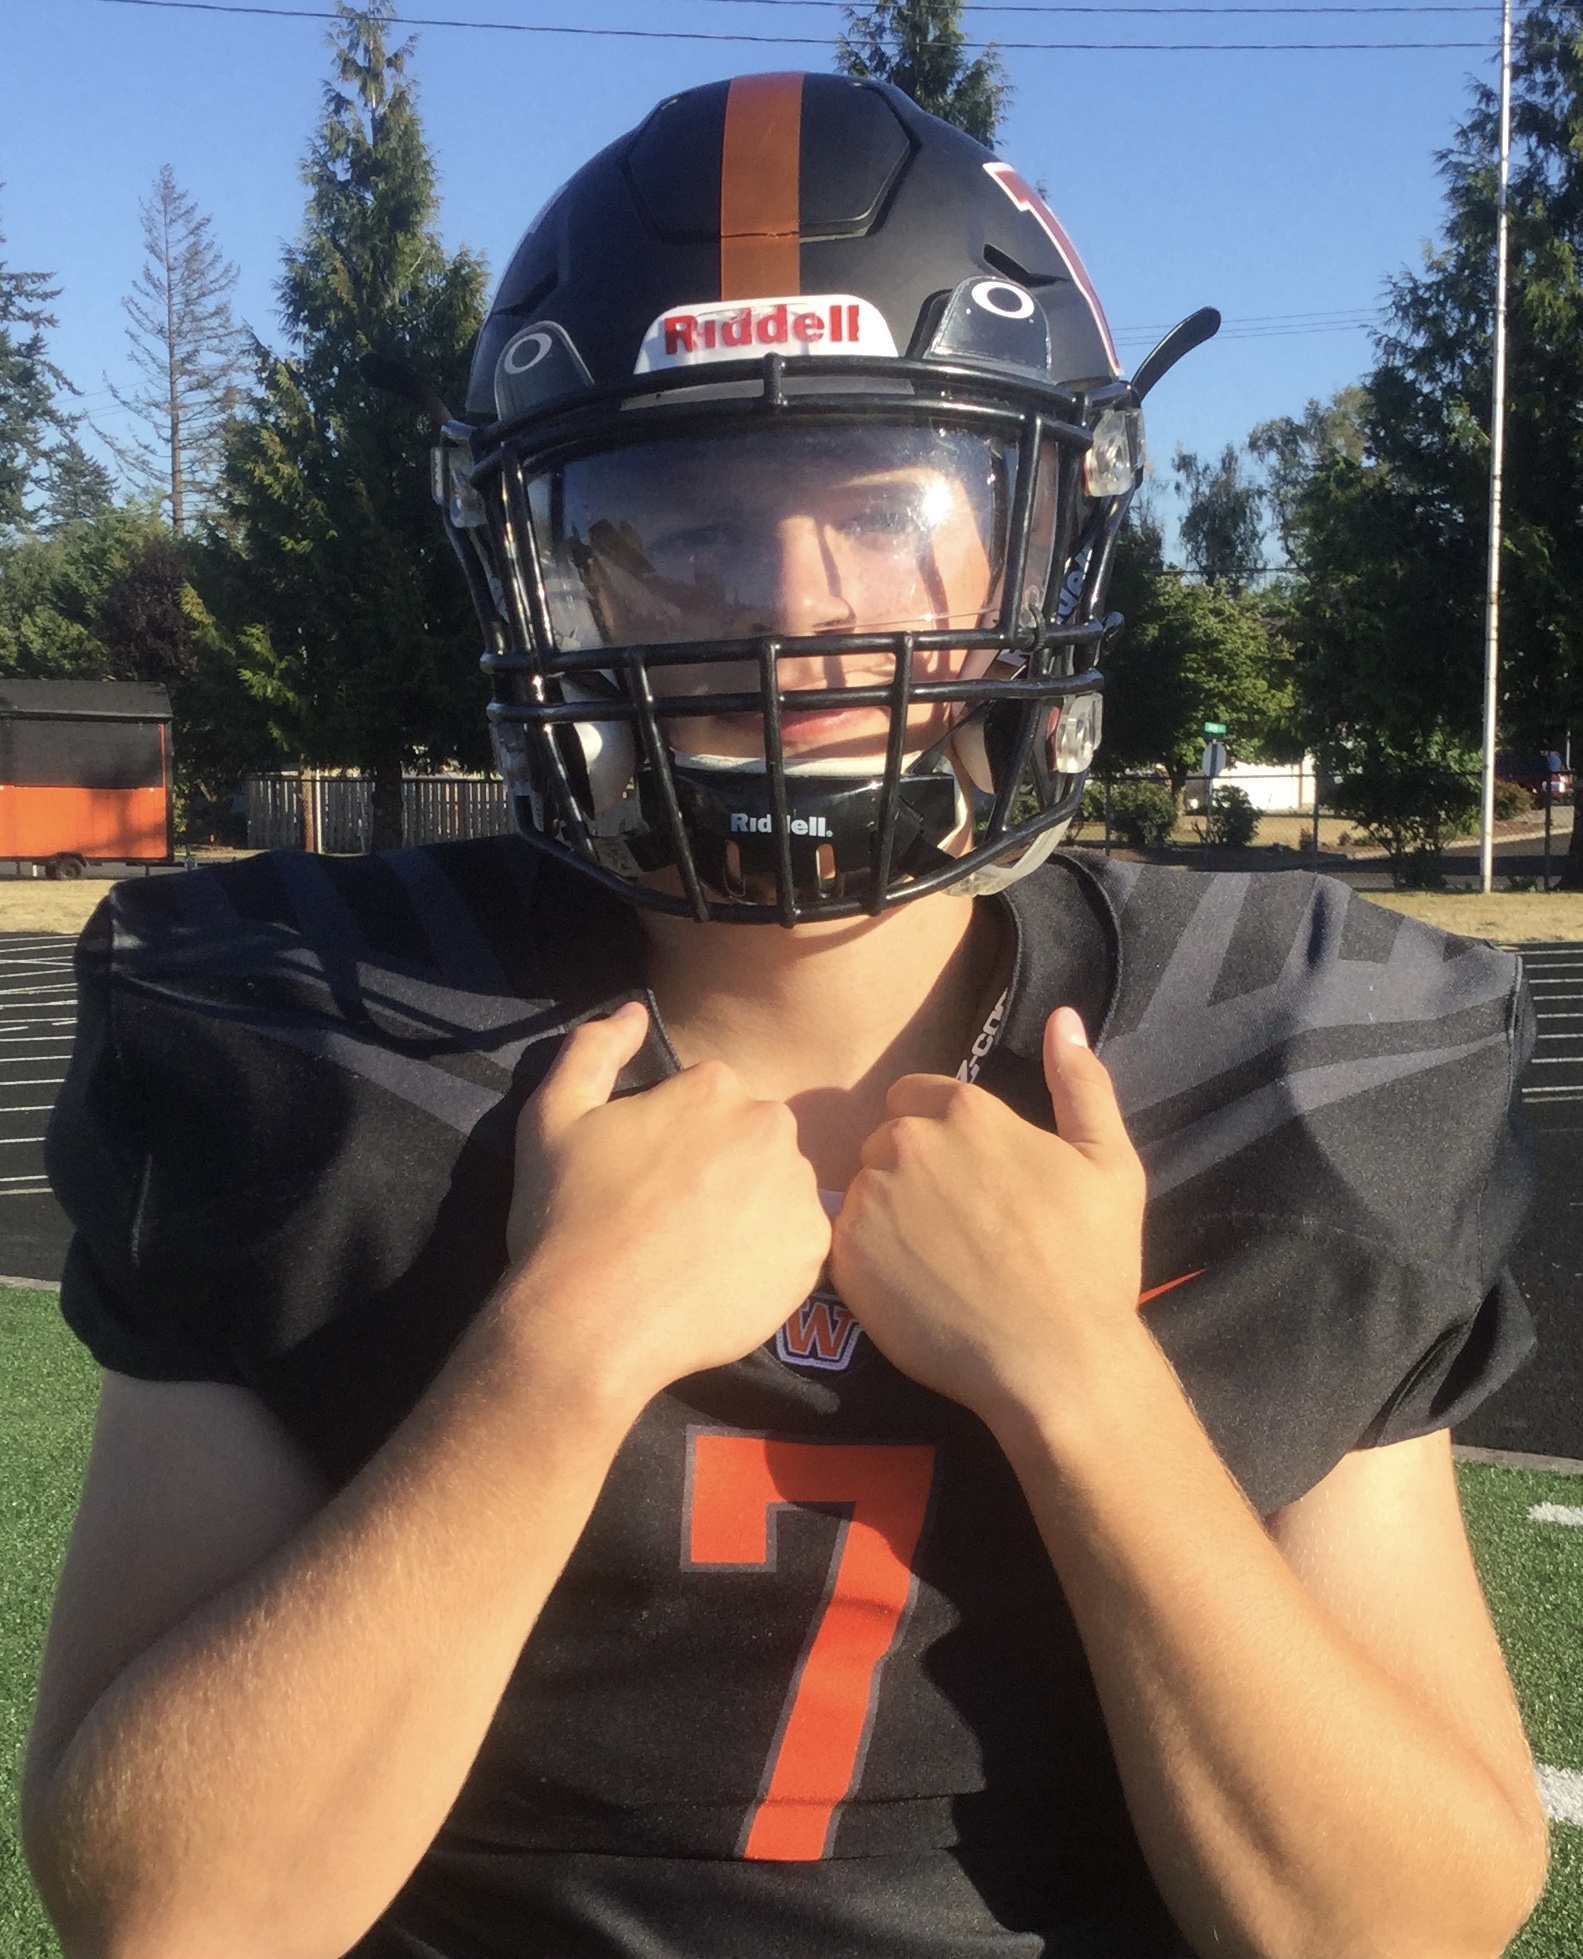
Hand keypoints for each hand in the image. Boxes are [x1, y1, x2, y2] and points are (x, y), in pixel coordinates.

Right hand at [502, 1002, 831, 1414]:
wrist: (591, 1323)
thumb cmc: (566, 1217)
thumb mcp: (552, 1116)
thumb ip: (594, 1048)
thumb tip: (634, 1012)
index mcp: (715, 1086)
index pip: (713, 1102)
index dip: (678, 1142)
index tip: (651, 1180)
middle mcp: (769, 1126)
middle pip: (754, 1142)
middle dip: (724, 1172)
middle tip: (675, 1221)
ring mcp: (797, 1189)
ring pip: (780, 1191)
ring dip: (752, 1212)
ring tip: (698, 1255)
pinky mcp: (813, 1251)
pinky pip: (799, 1245)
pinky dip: (770, 1261)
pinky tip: (723, 1281)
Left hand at [829, 1006, 1145, 1430]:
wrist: (1054, 1363)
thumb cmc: (1090, 1264)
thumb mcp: (1109, 1164)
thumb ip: (1081, 1084)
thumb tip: (1063, 1019)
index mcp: (966, 1111)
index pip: (917, 1095)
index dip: (941, 1134)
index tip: (967, 1179)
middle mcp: (908, 1143)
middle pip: (885, 1138)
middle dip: (910, 1169)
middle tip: (952, 1224)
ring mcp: (872, 1199)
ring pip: (862, 1187)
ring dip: (887, 1211)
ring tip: (933, 1260)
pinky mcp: (844, 1256)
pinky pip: (841, 1239)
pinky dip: (866, 1257)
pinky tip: (910, 1286)